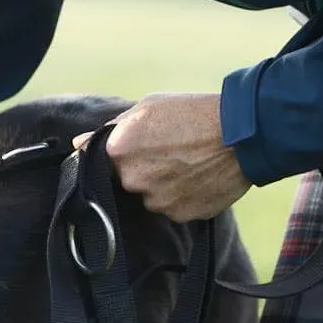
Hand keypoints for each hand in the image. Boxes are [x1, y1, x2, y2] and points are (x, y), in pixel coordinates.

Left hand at [94, 93, 249, 222]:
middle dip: (144, 169)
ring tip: (189, 162)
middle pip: (128, 182)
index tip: (136, 150)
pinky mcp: (181, 215)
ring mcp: (157, 202)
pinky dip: (184, 196)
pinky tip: (199, 177)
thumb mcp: (148, 107)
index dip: (119, 157)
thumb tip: (78, 143)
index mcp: (118, 151)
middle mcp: (133, 181)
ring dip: (164, 184)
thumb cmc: (194, 112)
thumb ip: (110, 129)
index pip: (101, 165)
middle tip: (172, 150)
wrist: (243, 132)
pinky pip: (175, 208)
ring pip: (152, 197)